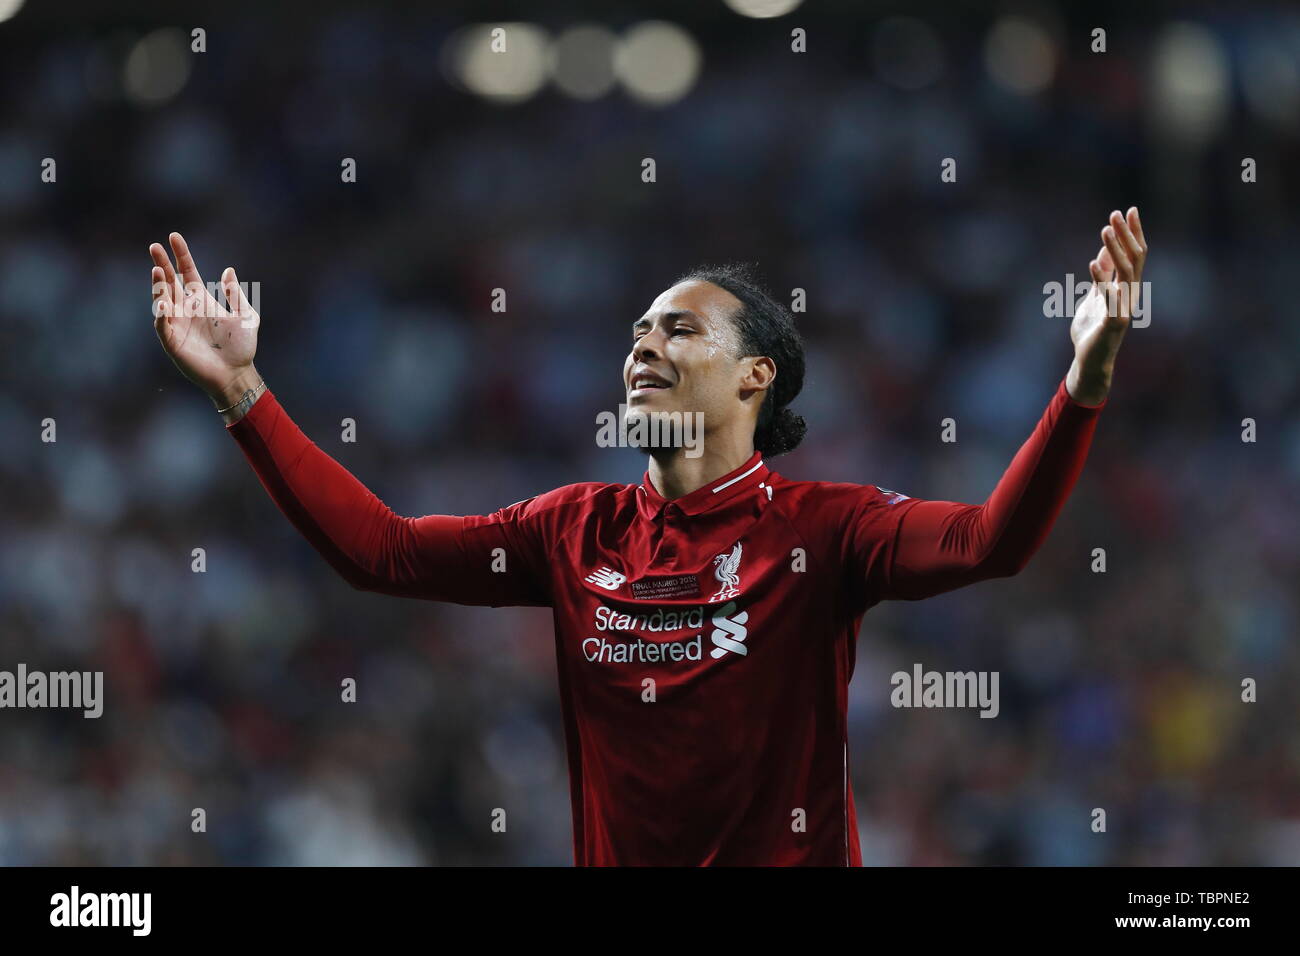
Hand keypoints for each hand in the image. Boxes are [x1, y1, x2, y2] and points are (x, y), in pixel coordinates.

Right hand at [150, 232, 260, 406]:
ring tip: (158, 270)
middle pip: (170, 282)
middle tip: (154, 247)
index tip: (174, 236)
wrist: (237, 374)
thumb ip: (235, 295)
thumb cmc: (242, 347)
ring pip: (163, 300)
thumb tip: (228, 270)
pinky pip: (163, 325)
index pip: (187, 272)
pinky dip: (161, 314)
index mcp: (202, 301)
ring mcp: (177, 324)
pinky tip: (164, 302)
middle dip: (162, 264)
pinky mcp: (172, 342)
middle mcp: (186, 309)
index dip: (181, 255)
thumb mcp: (246, 316)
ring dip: (159, 285)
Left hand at [1066, 207, 1146, 405]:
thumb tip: (1105, 250)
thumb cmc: (1092, 329)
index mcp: (1126, 287)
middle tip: (1116, 213)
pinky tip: (1093, 263)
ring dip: (1115, 250)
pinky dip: (1102, 279)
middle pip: (1133, 259)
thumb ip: (1102, 274)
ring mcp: (1123, 307)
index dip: (1133, 232)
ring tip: (1105, 230)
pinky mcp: (1113, 322)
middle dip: (1126, 235)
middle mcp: (1129, 294)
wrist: (1090, 361)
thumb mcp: (1096, 295)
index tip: (1129, 209)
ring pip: (1124, 273)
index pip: (1135, 254)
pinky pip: (1109, 297)